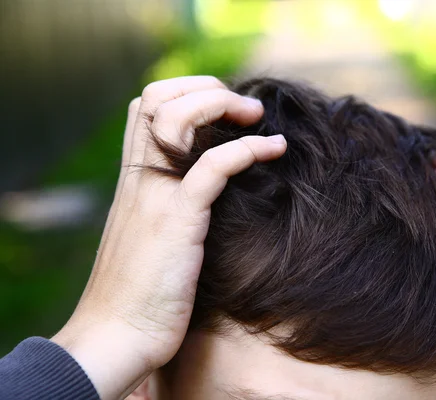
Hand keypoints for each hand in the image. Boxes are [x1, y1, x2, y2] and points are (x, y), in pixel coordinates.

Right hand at [51, 76, 286, 399]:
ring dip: (222, 106)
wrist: (117, 334)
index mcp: (133, 178)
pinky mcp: (177, 222)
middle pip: (157, 98)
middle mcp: (140, 178)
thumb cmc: (140, 290)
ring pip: (177, 119)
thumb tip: (204, 189)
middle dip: (205, 89)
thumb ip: (166, 204)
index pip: (145, 106)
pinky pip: (212, 168)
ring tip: (258, 118)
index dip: (185, 92)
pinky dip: (246, 150)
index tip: (223, 109)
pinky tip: (275, 148)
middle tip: (245, 109)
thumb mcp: (149, 235)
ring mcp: (156, 197)